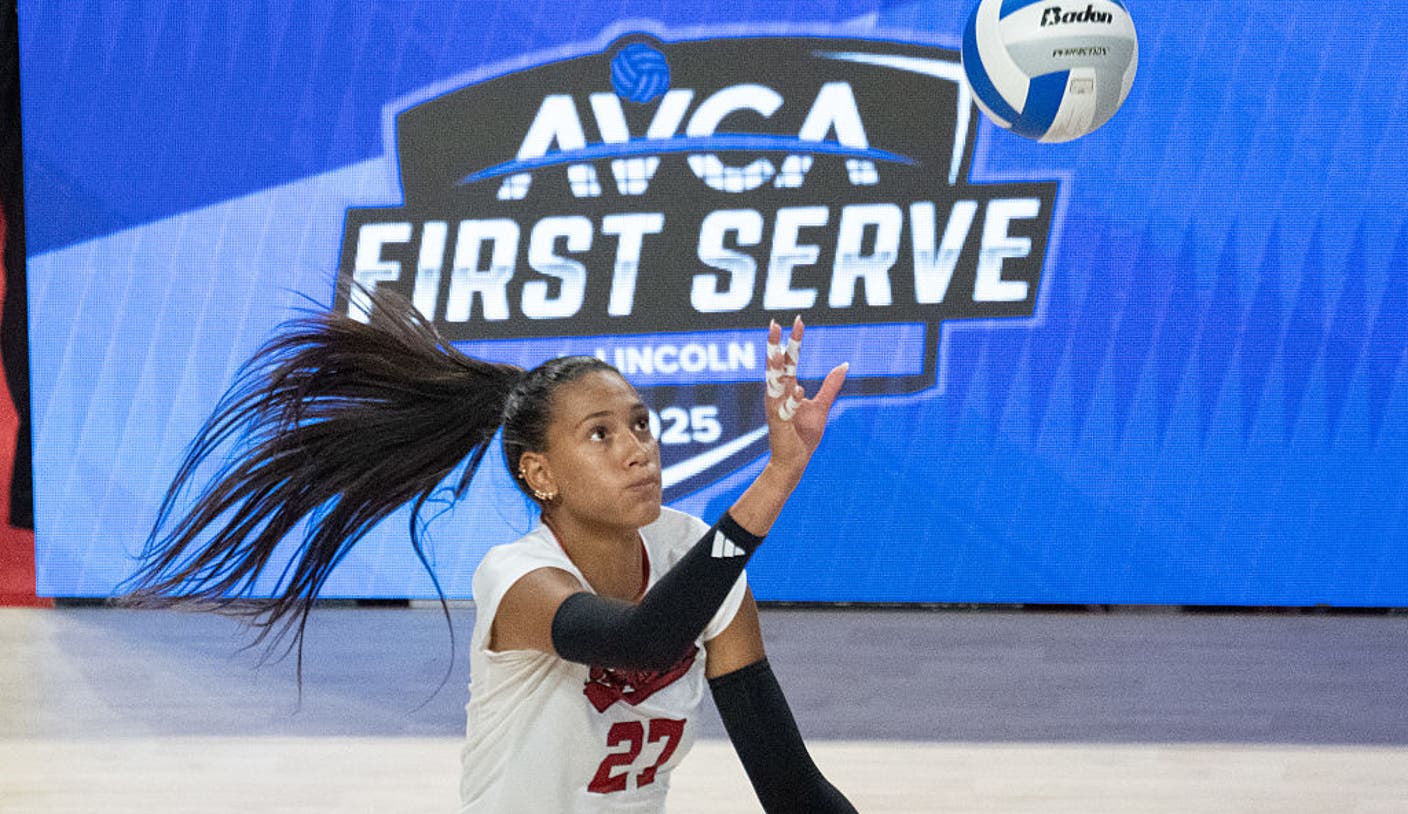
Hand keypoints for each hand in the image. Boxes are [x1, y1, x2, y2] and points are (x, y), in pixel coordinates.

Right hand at [763, 317, 847, 474]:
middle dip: (775, 345)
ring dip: (775, 368)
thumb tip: (844, 364)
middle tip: (775, 323)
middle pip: (776, 365)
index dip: (792, 340)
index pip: (788, 359)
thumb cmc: (803, 435)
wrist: (794, 462)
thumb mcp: (821, 406)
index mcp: (785, 389)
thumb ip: (830, 385)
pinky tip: (799, 389)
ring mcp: (776, 409)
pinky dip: (791, 399)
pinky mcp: (780, 424)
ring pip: (775, 384)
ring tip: (778, 351)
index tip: (797, 320)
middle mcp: (777, 395)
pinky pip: (786, 409)